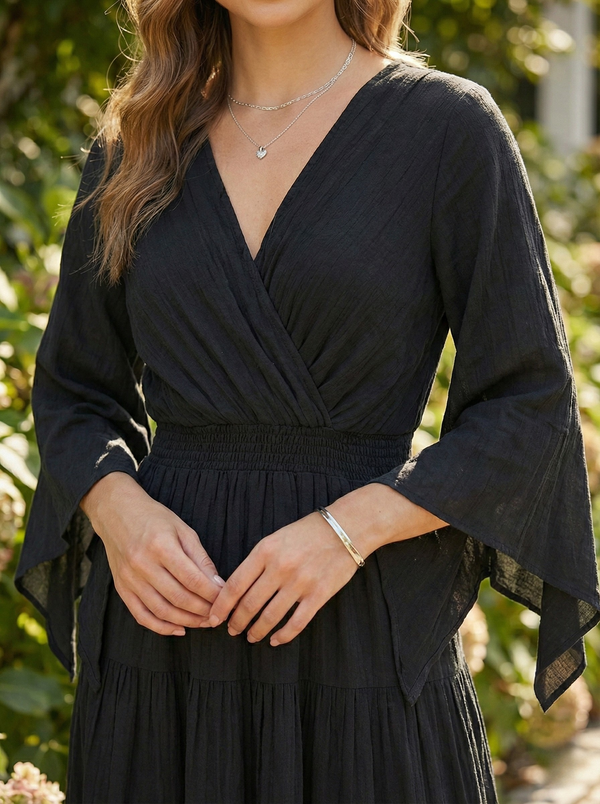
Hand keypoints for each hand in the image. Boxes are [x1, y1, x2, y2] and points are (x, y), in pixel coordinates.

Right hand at [80, 471, 224, 636]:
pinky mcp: (121, 588)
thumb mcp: (183, 530)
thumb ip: (200, 558)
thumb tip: (217, 584)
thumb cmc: (154, 518)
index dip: (212, 594)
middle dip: (203, 610)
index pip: (192, 579)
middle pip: (178, 598)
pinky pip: (141, 616)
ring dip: (187, 621)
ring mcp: (130, 578)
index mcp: (161, 545)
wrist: (117, 513)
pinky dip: (161, 627)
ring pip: (162, 611)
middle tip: (219, 615)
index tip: (226, 599)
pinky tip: (179, 629)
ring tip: (204, 622)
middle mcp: (143, 564)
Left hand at [205, 510, 361, 646]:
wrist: (346, 528)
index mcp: (265, 550)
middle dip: (237, 621)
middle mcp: (280, 567)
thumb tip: (237, 588)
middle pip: (250, 604)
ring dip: (256, 631)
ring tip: (251, 637)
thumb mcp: (276, 537)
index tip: (214, 617)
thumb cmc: (308, 532)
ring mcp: (300, 583)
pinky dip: (282, 635)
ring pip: (270, 616)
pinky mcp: (319, 595)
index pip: (235, 584)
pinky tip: (274, 640)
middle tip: (231, 630)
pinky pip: (296, 623)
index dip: (222, 605)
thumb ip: (258, 560)